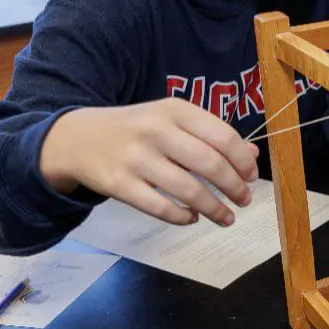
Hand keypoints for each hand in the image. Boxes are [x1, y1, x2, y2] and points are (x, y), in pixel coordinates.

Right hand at [39, 98, 259, 225]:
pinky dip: (183, 218)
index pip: (223, 136)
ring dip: (214, 209)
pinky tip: (192, 218)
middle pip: (210, 164)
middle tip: (244, 200)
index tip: (251, 177)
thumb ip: (210, 134)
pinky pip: (161, 208)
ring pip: (188, 190)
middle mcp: (156, 130)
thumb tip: (251, 155)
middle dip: (234, 187)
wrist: (77, 138)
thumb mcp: (171, 120)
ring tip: (226, 217)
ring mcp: (136, 158)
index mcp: (174, 110)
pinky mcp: (119, 184)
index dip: (243, 161)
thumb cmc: (136, 129)